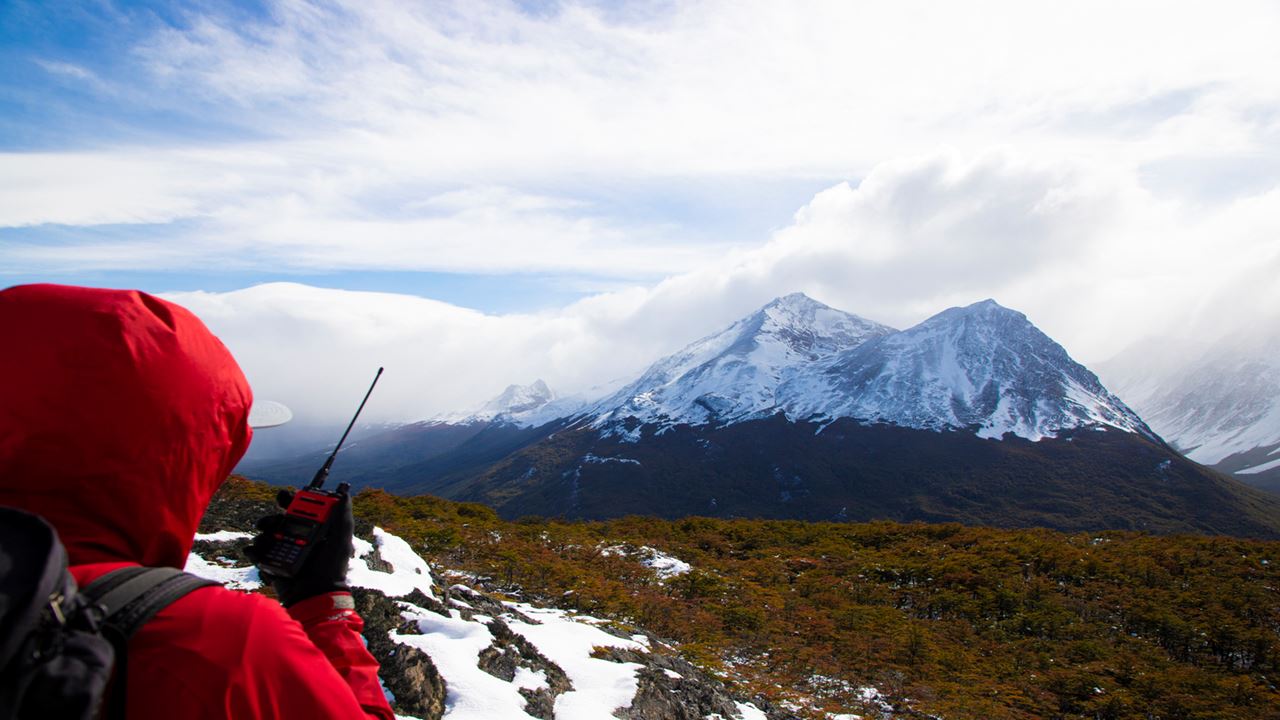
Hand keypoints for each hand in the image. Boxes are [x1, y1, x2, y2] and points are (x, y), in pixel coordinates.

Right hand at [244, 488, 353, 605]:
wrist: (316, 594)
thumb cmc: (332, 568)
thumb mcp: (341, 540)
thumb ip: (343, 517)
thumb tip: (345, 494)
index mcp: (311, 529)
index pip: (298, 510)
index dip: (290, 501)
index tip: (284, 497)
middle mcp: (295, 538)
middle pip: (277, 520)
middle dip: (270, 519)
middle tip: (269, 523)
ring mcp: (281, 551)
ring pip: (265, 535)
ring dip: (263, 536)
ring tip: (267, 542)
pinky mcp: (271, 564)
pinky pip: (256, 553)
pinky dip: (253, 551)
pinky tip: (255, 552)